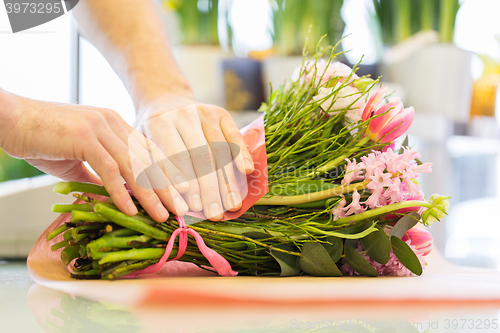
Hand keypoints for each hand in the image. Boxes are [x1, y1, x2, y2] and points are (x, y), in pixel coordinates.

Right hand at [0, 89, 188, 221]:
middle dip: (168, 187)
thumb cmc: (43, 139)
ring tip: (163, 215)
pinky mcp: (85, 137)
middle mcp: (114, 123)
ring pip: (133, 165)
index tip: (181, 194)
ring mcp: (100, 128)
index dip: (167, 174)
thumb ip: (99, 174)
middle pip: (148, 159)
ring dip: (150, 193)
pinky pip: (108, 169)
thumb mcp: (79, 160)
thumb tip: (112, 195)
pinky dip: (120, 191)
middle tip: (183, 208)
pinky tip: (130, 210)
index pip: (148, 152)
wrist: (12, 121)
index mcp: (116, 125)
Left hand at [135, 95, 254, 220]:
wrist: (164, 99)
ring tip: (232, 204)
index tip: (194, 207)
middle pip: (201, 157)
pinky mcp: (221, 113)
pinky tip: (247, 172)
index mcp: (159, 123)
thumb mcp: (140, 145)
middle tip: (215, 214)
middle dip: (210, 189)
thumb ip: (150, 169)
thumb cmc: (150, 133)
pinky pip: (234, 136)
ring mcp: (204, 112)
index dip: (187, 182)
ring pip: (220, 149)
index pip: (177, 157)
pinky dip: (242, 154)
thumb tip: (167, 203)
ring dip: (228, 180)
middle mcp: (184, 114)